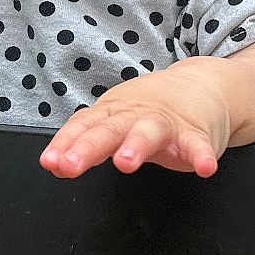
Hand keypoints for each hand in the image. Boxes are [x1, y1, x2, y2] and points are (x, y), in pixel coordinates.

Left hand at [39, 61, 233, 179]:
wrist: (200, 85)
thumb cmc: (149, 109)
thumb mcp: (114, 120)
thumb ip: (86, 142)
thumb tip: (55, 164)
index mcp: (113, 112)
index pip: (84, 125)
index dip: (66, 143)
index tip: (51, 162)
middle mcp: (135, 115)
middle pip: (110, 129)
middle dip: (89, 146)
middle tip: (71, 164)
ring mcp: (166, 123)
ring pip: (149, 132)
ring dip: (136, 145)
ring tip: (126, 162)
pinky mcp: (195, 134)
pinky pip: (198, 145)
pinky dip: (202, 155)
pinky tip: (204, 168)